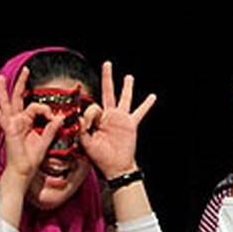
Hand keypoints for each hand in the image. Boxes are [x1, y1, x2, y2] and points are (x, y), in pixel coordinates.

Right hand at [0, 67, 63, 182]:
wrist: (23, 171)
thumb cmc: (32, 159)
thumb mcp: (46, 140)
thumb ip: (52, 128)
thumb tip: (60, 117)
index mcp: (27, 122)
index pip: (36, 107)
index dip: (46, 109)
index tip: (53, 118)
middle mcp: (18, 121)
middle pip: (19, 98)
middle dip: (22, 83)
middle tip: (25, 70)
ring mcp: (12, 124)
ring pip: (8, 102)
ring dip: (5, 89)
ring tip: (1, 78)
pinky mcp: (9, 129)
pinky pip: (1, 116)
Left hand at [78, 61, 155, 179]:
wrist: (115, 168)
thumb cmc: (100, 158)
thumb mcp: (86, 144)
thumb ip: (82, 130)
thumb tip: (80, 117)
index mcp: (96, 120)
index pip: (92, 107)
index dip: (90, 114)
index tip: (89, 125)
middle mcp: (108, 116)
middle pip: (107, 92)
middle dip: (107, 77)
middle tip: (107, 63)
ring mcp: (120, 119)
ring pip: (124, 98)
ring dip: (127, 87)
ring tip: (129, 76)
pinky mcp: (131, 124)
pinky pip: (139, 112)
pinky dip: (146, 105)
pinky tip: (152, 97)